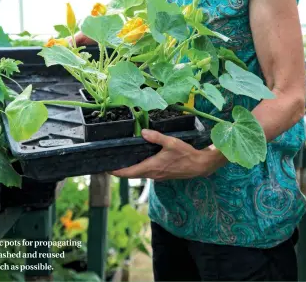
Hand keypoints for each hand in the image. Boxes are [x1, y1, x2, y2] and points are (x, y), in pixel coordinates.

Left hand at [109, 129, 227, 180]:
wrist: (199, 166)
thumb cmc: (186, 154)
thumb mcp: (171, 142)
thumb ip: (157, 137)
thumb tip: (143, 132)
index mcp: (152, 167)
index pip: (130, 172)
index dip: (117, 171)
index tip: (106, 169)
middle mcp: (152, 174)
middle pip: (132, 174)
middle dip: (120, 170)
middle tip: (109, 164)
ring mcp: (157, 175)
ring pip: (139, 174)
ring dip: (129, 170)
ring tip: (121, 161)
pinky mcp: (162, 174)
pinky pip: (146, 172)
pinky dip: (138, 168)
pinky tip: (138, 160)